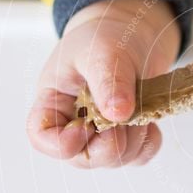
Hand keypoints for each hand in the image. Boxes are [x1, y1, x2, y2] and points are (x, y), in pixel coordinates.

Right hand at [27, 0, 180, 166]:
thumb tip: (118, 114)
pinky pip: (139, 156)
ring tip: (140, 105)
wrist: (132, 32)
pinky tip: (151, 118)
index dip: (63, 143)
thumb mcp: (103, 50)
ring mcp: (100, 135)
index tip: (88, 125)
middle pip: (83, 158)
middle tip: (128, 112)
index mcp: (53, 101)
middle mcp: (73, 124)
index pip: (42, 138)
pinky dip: (149, 141)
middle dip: (110, 142)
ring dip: (134, 139)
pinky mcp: (127, 137)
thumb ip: (108, 80)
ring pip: (114, 160)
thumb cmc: (105, 36)